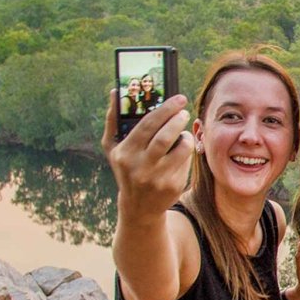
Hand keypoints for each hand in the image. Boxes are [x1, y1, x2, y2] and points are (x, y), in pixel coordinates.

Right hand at [102, 91, 193, 219]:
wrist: (139, 207)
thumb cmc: (126, 169)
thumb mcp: (113, 148)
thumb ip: (112, 120)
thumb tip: (115, 92)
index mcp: (125, 153)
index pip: (147, 125)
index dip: (165, 110)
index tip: (178, 99)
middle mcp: (140, 166)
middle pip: (165, 137)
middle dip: (178, 120)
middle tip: (184, 111)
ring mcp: (158, 178)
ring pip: (181, 149)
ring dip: (186, 136)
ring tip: (183, 132)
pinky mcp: (173, 186)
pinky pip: (186, 162)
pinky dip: (187, 152)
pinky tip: (182, 149)